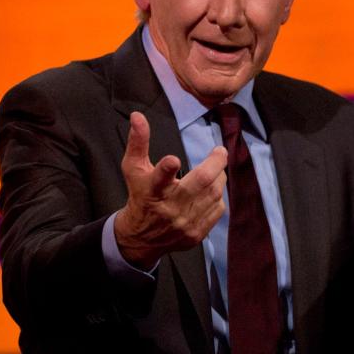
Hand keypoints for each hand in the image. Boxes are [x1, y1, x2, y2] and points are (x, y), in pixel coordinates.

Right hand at [114, 112, 227, 267]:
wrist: (142, 237)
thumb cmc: (140, 196)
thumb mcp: (134, 169)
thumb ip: (138, 143)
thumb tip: (138, 116)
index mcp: (151, 191)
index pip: (158, 179)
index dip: (166, 170)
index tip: (173, 160)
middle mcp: (169, 208)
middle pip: (199, 183)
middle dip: (214, 164)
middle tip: (219, 152)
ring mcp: (184, 223)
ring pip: (213, 194)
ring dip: (218, 178)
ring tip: (215, 170)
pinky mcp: (196, 234)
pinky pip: (217, 209)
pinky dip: (217, 197)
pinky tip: (210, 192)